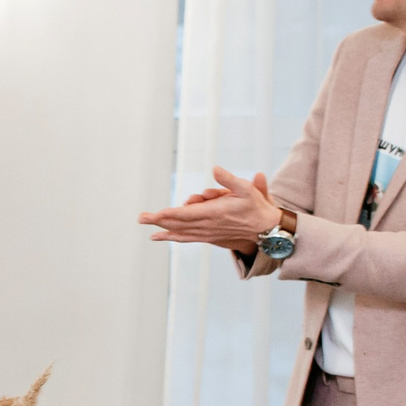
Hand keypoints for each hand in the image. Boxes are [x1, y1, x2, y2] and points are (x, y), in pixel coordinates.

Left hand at [139, 165, 286, 252]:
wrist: (264, 229)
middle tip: (141, 218)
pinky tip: (160, 236)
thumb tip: (215, 168)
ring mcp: (207, 233)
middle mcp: (208, 225)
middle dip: (159, 220)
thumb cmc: (255, 206)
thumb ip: (229, 179)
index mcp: (214, 213)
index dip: (170, 214)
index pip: (187, 214)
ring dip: (163, 229)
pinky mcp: (208, 236)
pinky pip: (186, 238)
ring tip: (148, 228)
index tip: (156, 214)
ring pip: (180, 232)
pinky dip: (172, 237)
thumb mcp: (246, 188)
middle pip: (178, 223)